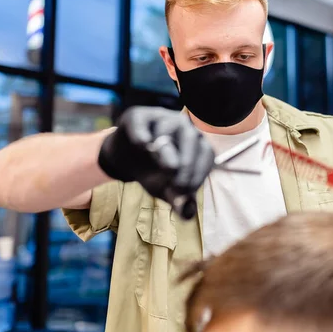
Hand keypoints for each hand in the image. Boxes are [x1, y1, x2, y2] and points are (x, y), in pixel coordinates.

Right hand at [98, 106, 214, 218]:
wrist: (125, 159)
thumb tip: (188, 215)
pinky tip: (143, 145)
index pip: (206, 155)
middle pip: (191, 138)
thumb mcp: (166, 189)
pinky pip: (142, 121)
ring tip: (163, 166)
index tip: (186, 192)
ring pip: (168, 127)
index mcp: (197, 144)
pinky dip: (142, 133)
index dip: (198, 174)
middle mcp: (183, 127)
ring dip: (166, 147)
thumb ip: (178, 200)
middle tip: (178, 185)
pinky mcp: (138, 116)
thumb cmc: (153, 172)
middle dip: (186, 163)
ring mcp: (161, 118)